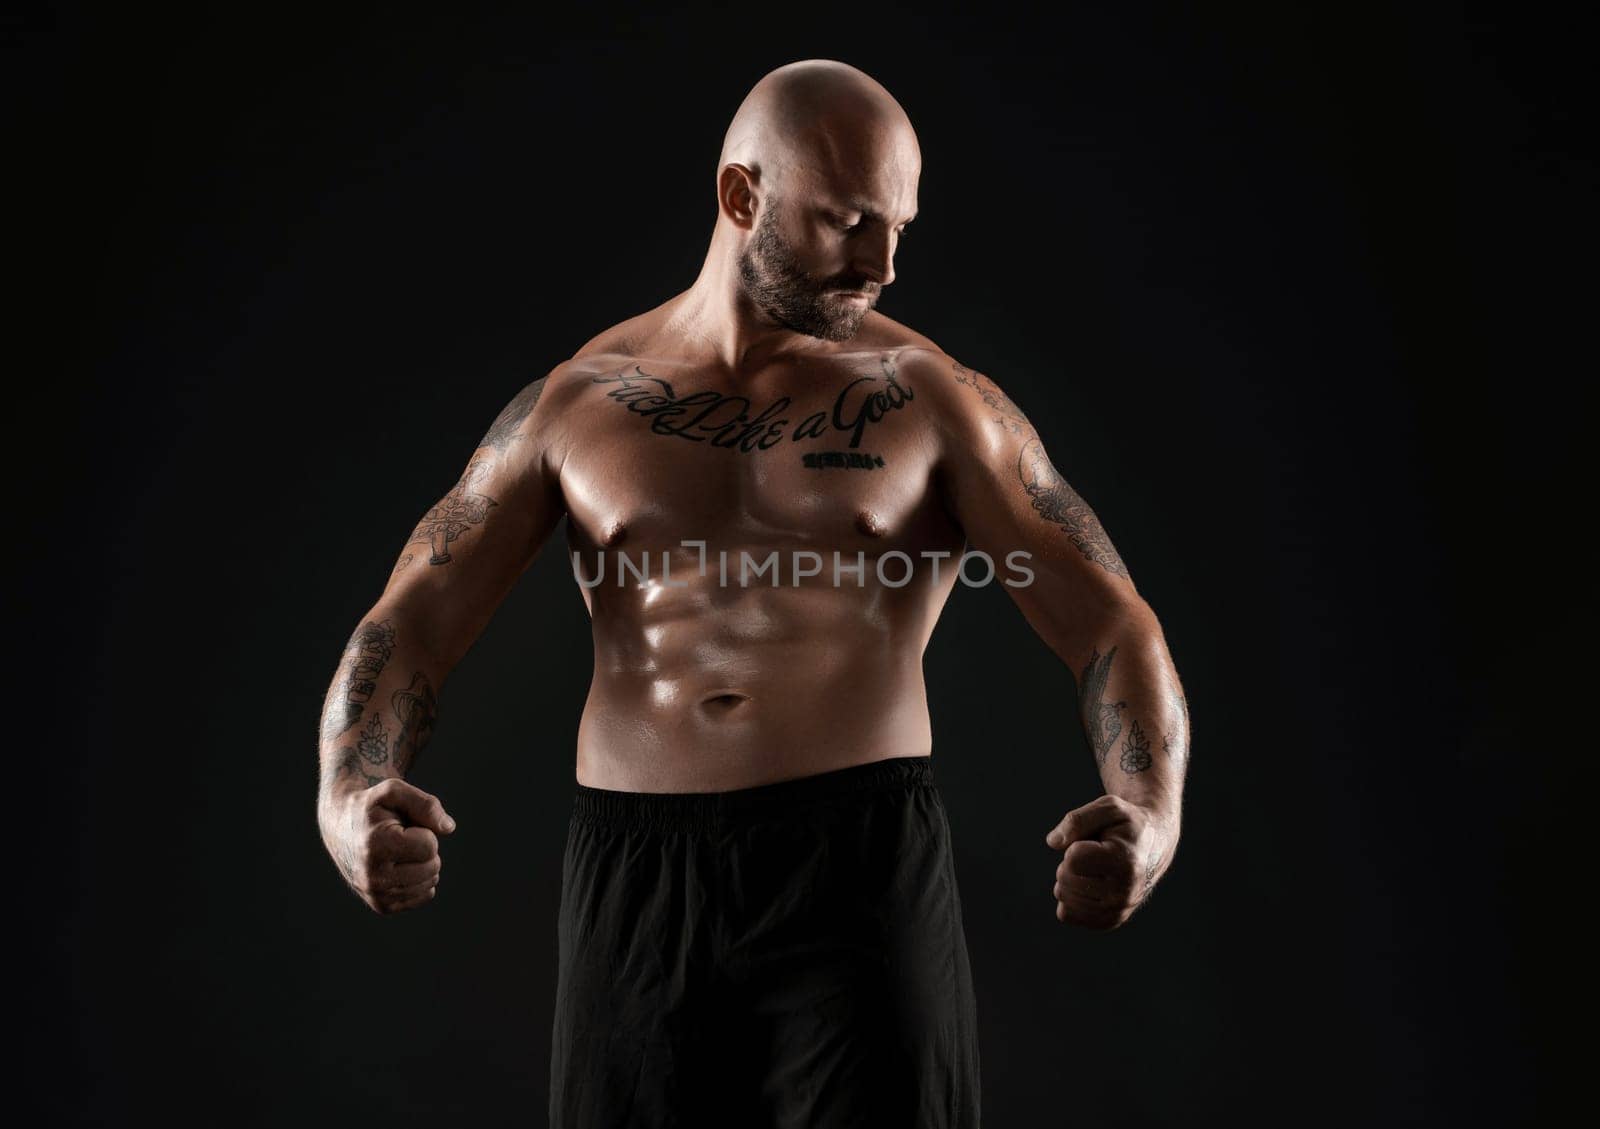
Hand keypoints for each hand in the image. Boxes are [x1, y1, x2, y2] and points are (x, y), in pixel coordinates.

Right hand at [320, 778, 456, 914]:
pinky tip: (400, 867)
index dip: (423, 831)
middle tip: (400, 839)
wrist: (341, 827)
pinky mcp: (381, 906)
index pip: (429, 845)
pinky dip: (420, 880)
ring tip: (398, 852)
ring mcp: (375, 895)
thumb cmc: (371, 807)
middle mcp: (372, 876)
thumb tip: (448, 828)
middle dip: (425, 848)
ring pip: (430, 883)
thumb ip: (425, 804)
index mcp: (375, 846)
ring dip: (422, 863)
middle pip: (432, 867)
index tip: (401, 826)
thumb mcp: (393, 791)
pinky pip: (424, 895)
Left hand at [1043, 795, 1173, 930]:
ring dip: (1069, 879)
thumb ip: (1077, 820)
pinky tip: (1087, 886)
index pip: (1073, 858)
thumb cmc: (1126, 824)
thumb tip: (1053, 842)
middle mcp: (1124, 892)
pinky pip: (1066, 914)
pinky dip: (1069, 898)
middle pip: (1065, 880)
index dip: (1076, 844)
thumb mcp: (1108, 807)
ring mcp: (1118, 911)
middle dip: (1069, 862)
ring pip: (1063, 898)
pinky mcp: (1109, 921)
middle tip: (1092, 854)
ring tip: (1092, 869)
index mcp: (1125, 862)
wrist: (1153, 847)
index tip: (1095, 841)